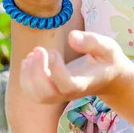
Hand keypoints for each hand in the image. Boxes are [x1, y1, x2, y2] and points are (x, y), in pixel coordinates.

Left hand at [19, 30, 133, 103]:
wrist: (108, 77)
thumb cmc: (107, 60)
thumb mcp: (107, 47)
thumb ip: (92, 41)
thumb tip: (71, 37)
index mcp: (84, 82)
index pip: (66, 84)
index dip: (56, 70)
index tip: (53, 51)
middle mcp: (70, 93)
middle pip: (47, 94)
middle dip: (37, 72)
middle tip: (39, 50)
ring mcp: (59, 95)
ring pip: (37, 95)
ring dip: (29, 75)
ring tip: (34, 53)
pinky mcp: (52, 91)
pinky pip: (33, 92)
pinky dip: (25, 78)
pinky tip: (30, 60)